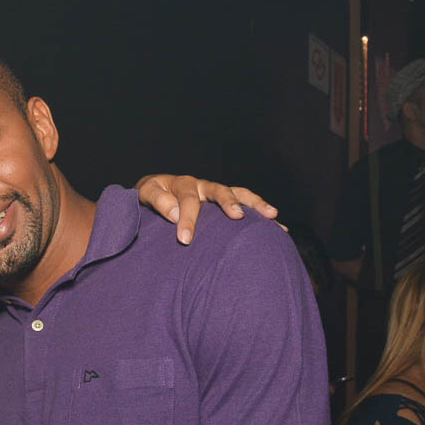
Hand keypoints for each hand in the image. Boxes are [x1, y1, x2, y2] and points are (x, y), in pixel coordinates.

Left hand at [135, 174, 278, 244]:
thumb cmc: (150, 197)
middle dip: (228, 203)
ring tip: (272, 216)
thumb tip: (175, 213)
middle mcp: (202, 186)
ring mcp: (215, 193)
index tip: (185, 239)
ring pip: (239, 193)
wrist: (153, 192)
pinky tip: (278, 227)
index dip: (187, 219)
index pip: (187, 201)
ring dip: (255, 204)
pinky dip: (261, 214)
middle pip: (219, 190)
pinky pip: (245, 204)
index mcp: (182, 184)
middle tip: (237, 216)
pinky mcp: (224, 202)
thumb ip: (158, 201)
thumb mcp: (146, 195)